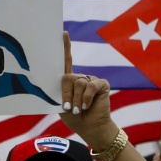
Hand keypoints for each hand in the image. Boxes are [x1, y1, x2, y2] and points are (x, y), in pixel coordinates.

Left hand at [58, 33, 114, 148]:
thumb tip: (59, 81)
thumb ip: (59, 92)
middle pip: (68, 77)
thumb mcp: (61, 104)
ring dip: (76, 100)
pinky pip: (90, 86)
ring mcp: (91, 80)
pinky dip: (86, 98)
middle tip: (68, 108)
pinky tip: (86, 106)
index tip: (62, 33)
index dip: (65, 47)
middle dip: (66, 94)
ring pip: (78, 83)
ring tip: (78, 110)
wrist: (90, 128)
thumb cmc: (74, 118)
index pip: (66, 62)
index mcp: (69, 81)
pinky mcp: (101, 84)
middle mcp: (80, 78)